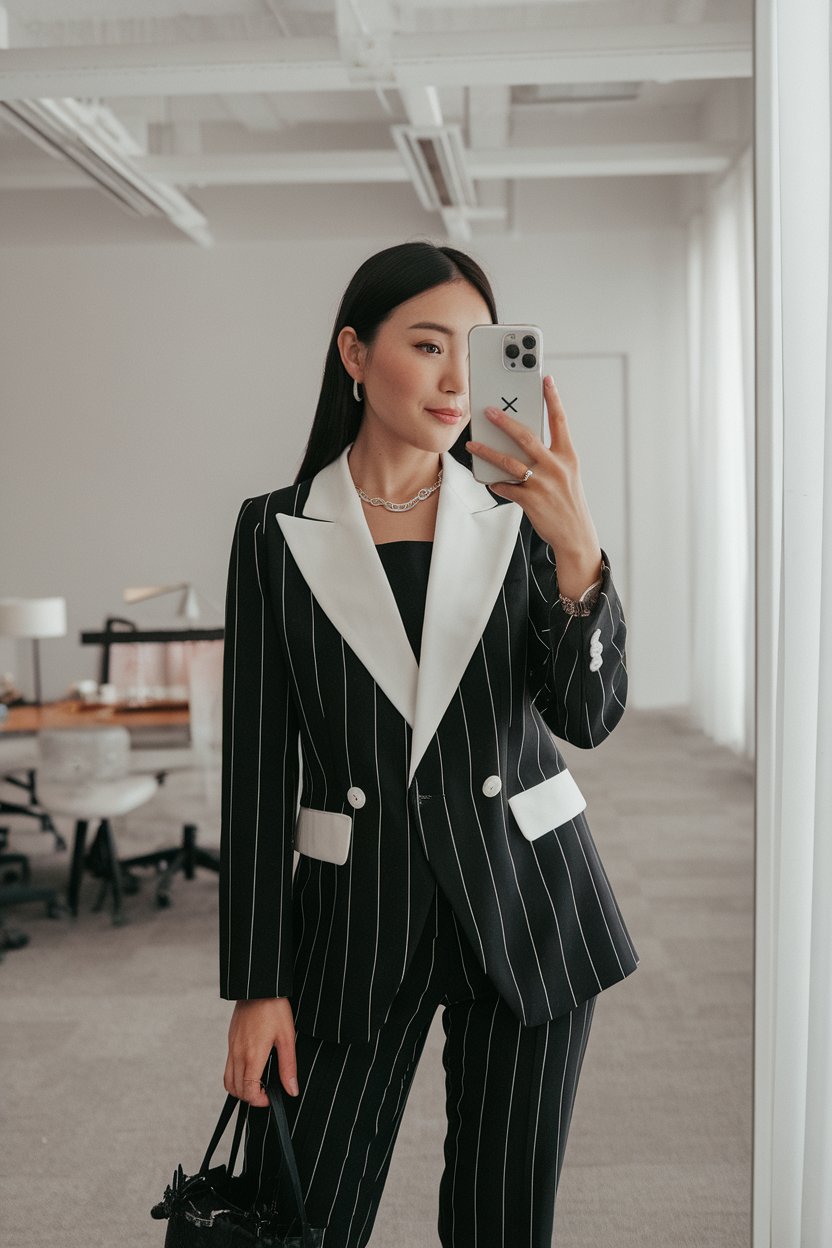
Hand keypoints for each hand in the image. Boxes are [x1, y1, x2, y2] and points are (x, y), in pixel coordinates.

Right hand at [224, 997, 298, 1106]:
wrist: (258, 987)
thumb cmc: (274, 1009)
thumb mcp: (287, 1037)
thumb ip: (288, 1066)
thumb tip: (291, 1090)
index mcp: (252, 1055)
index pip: (248, 1091)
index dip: (259, 1101)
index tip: (270, 1098)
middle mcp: (238, 1054)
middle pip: (235, 1089)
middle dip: (250, 1097)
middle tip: (266, 1093)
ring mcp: (232, 1047)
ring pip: (228, 1080)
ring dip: (240, 1088)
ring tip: (258, 1083)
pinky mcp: (231, 1040)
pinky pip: (228, 1066)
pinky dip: (237, 1075)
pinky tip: (252, 1067)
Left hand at [466, 375, 602, 596]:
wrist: (575, 535)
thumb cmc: (569, 503)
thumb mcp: (567, 475)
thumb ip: (548, 458)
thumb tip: (521, 444)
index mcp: (567, 456)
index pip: (560, 421)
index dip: (552, 399)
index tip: (545, 379)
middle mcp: (556, 467)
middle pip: (527, 437)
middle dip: (505, 422)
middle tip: (488, 411)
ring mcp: (543, 484)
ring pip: (509, 462)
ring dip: (488, 452)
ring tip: (473, 446)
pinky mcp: (530, 501)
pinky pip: (506, 487)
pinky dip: (495, 483)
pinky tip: (487, 479)